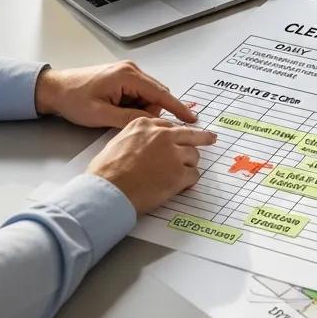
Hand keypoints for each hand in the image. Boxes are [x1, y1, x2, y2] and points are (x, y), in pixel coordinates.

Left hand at [34, 60, 197, 128]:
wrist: (54, 89)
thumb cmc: (73, 100)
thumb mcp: (101, 115)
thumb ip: (129, 119)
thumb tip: (152, 123)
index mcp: (127, 76)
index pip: (160, 94)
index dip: (178, 108)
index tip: (192, 118)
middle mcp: (131, 69)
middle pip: (155, 95)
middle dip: (150, 112)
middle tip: (126, 121)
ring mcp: (127, 71)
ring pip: (147, 95)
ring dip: (139, 109)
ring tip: (116, 116)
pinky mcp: (123, 76)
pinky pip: (138, 93)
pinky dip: (133, 104)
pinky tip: (117, 111)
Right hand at [87, 116, 216, 214]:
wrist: (107, 192)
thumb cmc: (105, 173)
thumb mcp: (117, 142)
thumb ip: (136, 138)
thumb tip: (143, 146)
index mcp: (145, 125)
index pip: (169, 126)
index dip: (176, 135)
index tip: (183, 135)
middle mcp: (162, 135)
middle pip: (189, 134)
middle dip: (202, 137)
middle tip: (210, 138)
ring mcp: (173, 153)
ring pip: (193, 155)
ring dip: (189, 165)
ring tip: (181, 176)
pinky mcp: (179, 173)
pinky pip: (193, 175)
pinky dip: (189, 182)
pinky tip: (182, 186)